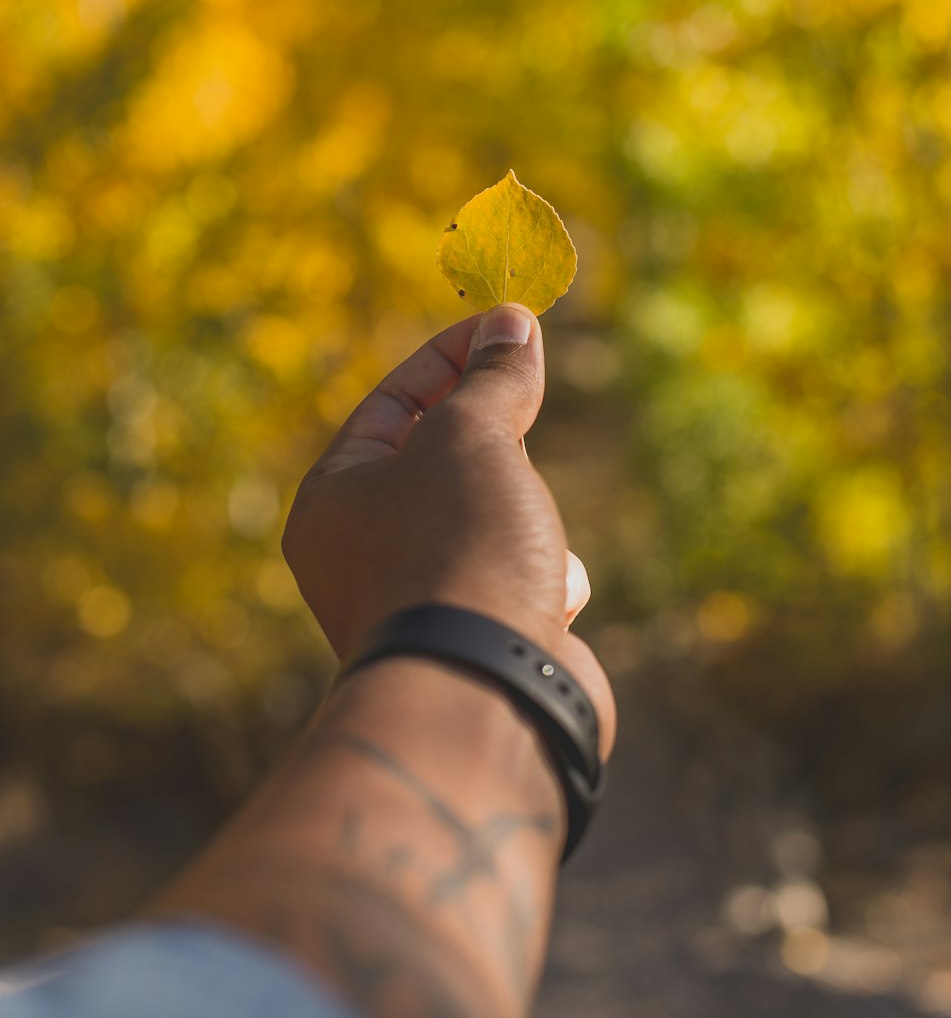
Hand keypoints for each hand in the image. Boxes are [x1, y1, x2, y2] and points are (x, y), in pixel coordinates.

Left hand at [282, 303, 615, 755]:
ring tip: (530, 539)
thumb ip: (492, 377)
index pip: (395, 398)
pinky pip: (518, 574)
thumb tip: (512, 324)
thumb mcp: (474, 437)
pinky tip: (548, 599)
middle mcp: (361, 550)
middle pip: (444, 456)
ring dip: (529, 515)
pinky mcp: (473, 639)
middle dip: (500, 445)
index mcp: (335, 496)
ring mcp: (417, 599)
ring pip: (493, 515)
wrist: (488, 693)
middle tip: (526, 427)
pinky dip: (545, 575)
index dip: (456, 354)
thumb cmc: (461, 549)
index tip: (515, 325)